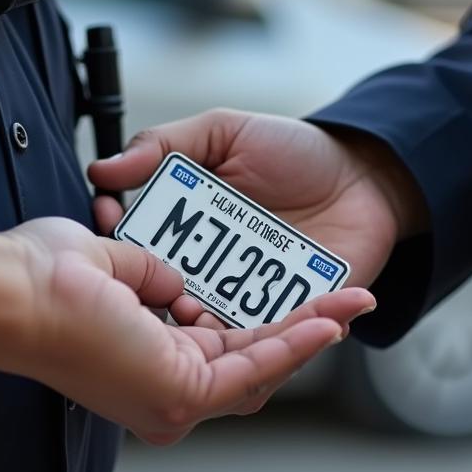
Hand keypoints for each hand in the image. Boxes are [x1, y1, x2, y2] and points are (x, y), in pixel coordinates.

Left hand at [0, 217, 373, 443]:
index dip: (260, 320)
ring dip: (311, 333)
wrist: (11, 291)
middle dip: (301, 329)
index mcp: (143, 362)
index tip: (295, 295)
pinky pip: (253, 368)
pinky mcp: (180, 393)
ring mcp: (171, 399)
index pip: (218, 346)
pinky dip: (293, 344)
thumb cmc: (41, 277)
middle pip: (250, 360)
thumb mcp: (112, 263)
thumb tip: (175, 282)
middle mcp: (160, 390)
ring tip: (355, 303)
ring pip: (261, 366)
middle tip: (346, 302)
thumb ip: (151, 275)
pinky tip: (329, 321)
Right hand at [88, 109, 427, 326]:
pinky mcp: (287, 317)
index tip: (104, 219)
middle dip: (156, 294)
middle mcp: (207, 273)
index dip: (115, 239)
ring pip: (212, 327)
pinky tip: (259, 323)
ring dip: (203, 323)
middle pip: (166, 295)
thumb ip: (167, 145)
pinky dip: (266, 337)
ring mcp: (246, 300)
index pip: (136, 246)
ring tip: (197, 312)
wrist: (367, 176)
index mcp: (184, 233)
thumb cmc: (295, 152)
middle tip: (158, 285)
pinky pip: (271, 338)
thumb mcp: (225, 132)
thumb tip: (107, 168)